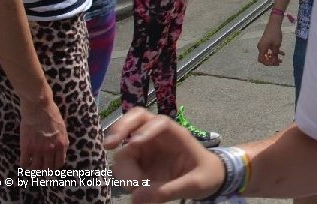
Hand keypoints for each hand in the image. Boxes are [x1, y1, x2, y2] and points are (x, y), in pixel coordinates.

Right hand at [19, 97, 67, 168]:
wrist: (39, 107)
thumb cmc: (51, 114)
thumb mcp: (62, 128)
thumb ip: (61, 140)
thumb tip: (59, 148)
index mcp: (62, 144)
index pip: (59, 163)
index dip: (54, 166)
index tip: (49, 165)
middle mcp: (51, 149)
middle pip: (48, 168)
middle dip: (44, 170)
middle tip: (40, 167)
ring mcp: (39, 149)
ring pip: (36, 168)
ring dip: (34, 168)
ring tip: (31, 165)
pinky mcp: (27, 147)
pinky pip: (24, 162)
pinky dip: (24, 164)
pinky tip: (24, 160)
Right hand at [104, 107, 223, 202]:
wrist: (207, 180)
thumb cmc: (206, 176)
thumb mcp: (194, 185)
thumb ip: (169, 190)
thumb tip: (136, 197)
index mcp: (177, 135)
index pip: (161, 123)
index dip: (146, 129)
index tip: (134, 143)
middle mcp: (158, 137)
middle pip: (135, 121)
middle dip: (120, 128)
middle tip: (108, 145)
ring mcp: (146, 148)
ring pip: (125, 148)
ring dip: (124, 168)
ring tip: (136, 187)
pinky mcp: (138, 162)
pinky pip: (124, 165)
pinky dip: (124, 176)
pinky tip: (134, 188)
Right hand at [257, 18, 285, 65]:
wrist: (274, 24)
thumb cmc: (275, 34)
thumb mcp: (276, 46)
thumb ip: (275, 54)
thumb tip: (275, 62)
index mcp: (261, 48)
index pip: (262, 60)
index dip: (268, 63)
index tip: (275, 63)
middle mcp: (260, 47)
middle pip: (264, 58)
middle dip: (272, 61)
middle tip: (279, 62)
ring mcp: (263, 45)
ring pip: (268, 54)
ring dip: (274, 57)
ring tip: (282, 59)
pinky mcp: (266, 42)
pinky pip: (269, 49)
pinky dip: (274, 52)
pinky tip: (282, 53)